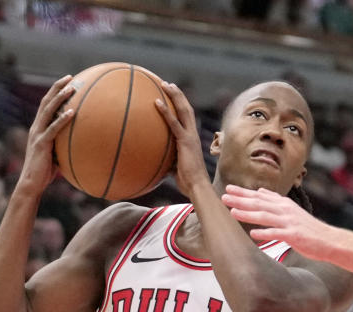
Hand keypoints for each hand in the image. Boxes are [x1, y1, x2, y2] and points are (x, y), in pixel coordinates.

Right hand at [19, 75, 75, 192]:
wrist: (32, 183)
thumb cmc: (45, 172)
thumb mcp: (56, 154)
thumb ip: (64, 145)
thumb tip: (82, 143)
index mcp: (38, 128)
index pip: (46, 105)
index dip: (55, 92)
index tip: (67, 82)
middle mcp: (36, 127)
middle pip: (46, 102)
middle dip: (57, 88)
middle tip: (71, 77)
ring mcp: (38, 134)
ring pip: (48, 111)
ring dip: (60, 98)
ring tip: (72, 88)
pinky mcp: (42, 144)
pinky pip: (54, 129)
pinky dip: (63, 119)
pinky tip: (73, 112)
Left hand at [155, 82, 209, 196]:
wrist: (197, 186)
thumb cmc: (187, 181)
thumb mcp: (176, 166)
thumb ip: (168, 159)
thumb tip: (155, 160)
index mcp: (191, 138)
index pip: (187, 118)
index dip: (181, 105)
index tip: (172, 95)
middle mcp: (192, 134)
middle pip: (187, 109)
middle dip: (178, 95)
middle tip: (168, 84)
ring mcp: (190, 136)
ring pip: (183, 110)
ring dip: (174, 96)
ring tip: (165, 84)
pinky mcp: (185, 141)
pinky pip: (173, 123)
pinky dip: (165, 111)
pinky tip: (156, 102)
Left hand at [222, 185, 334, 260]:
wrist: (330, 240)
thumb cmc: (309, 229)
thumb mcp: (292, 211)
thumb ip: (276, 202)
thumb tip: (261, 191)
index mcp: (284, 204)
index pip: (260, 196)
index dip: (244, 193)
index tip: (228, 189)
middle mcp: (285, 210)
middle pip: (260, 203)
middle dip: (241, 199)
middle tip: (224, 196)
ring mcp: (290, 222)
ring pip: (266, 216)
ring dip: (248, 214)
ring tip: (233, 212)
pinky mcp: (294, 235)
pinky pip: (277, 234)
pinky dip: (265, 233)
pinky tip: (253, 234)